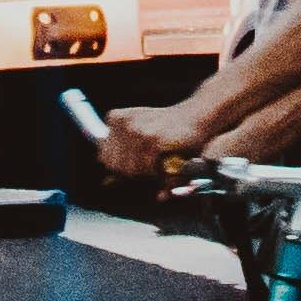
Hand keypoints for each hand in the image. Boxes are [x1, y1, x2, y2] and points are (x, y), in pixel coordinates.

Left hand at [96, 98, 212, 184]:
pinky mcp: (153, 140)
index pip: (104, 157)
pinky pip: (147, 169)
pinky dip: (158, 171)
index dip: (121, 166)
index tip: (136, 161)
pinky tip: (168, 158)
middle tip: (151, 160)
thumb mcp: (140, 134)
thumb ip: (121, 155)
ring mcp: (137, 130)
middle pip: (116, 166)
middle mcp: (124, 123)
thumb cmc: (167, 129)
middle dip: (133, 170)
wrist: (196, 117)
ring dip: (148, 171)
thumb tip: (106, 183)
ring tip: (161, 157)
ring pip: (131, 170)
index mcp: (116, 119)